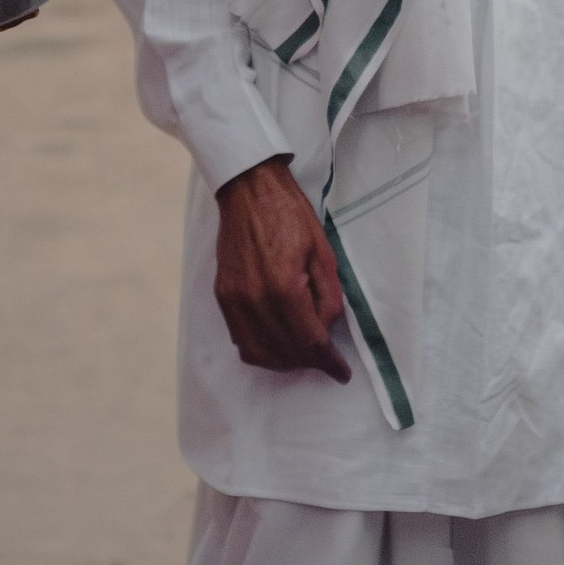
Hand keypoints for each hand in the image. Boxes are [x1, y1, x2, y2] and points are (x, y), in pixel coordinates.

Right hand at [214, 154, 350, 378]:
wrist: (249, 191)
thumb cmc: (290, 216)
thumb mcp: (324, 254)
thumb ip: (329, 298)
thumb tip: (326, 331)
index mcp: (285, 287)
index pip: (310, 342)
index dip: (329, 362)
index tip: (341, 373)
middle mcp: (255, 300)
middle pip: (285, 352)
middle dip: (309, 362)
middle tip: (326, 360)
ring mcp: (234, 300)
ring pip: (258, 354)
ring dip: (284, 361)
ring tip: (303, 354)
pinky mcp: (222, 296)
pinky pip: (240, 339)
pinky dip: (261, 349)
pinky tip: (277, 341)